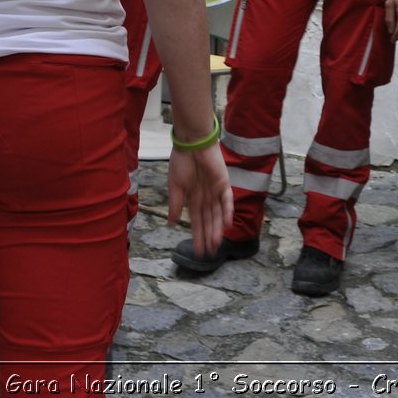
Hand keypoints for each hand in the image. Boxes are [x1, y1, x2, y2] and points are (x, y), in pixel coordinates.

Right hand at [166, 144, 232, 260]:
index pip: (196, 221)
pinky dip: (227, 211)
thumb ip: (175, 205)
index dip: (197, 236)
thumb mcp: (175, 186)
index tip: (198, 251)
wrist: (191, 143)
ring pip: (218, 215)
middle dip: (209, 237)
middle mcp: (206, 198)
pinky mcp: (224, 183)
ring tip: (217, 244)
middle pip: (208, 221)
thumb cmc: (181, 162)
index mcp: (193, 199)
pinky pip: (227, 200)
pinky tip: (227, 224)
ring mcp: (216, 191)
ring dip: (217, 229)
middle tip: (210, 254)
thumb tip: (170, 224)